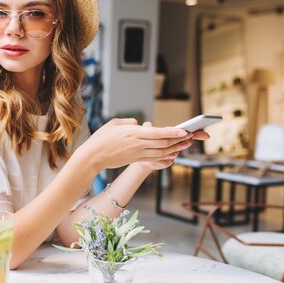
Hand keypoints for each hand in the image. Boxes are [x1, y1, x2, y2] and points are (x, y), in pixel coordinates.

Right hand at [77, 118, 192, 170]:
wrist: (93, 156)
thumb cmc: (101, 138)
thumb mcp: (114, 123)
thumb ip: (130, 122)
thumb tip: (140, 124)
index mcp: (132, 132)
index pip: (157, 133)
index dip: (172, 132)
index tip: (184, 131)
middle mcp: (137, 144)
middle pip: (163, 143)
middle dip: (178, 140)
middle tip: (191, 137)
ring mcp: (137, 153)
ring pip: (161, 152)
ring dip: (175, 149)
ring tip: (186, 145)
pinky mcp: (135, 159)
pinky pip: (154, 159)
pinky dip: (166, 156)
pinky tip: (173, 154)